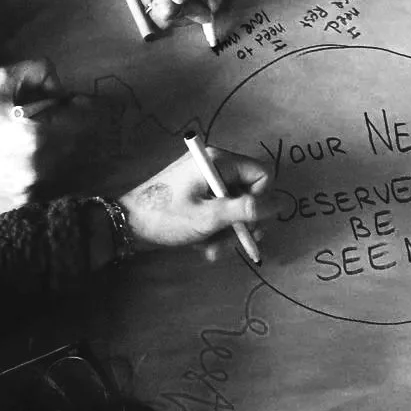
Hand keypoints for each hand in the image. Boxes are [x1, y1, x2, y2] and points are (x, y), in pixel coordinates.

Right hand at [0, 60, 80, 209]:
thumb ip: (39, 71)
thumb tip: (61, 87)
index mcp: (35, 137)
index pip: (81, 120)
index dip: (78, 106)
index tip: (72, 100)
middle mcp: (35, 168)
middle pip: (73, 143)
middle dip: (63, 126)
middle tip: (41, 115)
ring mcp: (26, 189)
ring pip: (58, 164)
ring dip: (51, 148)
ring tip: (22, 135)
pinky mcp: (15, 201)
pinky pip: (41, 180)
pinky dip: (36, 166)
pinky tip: (13, 155)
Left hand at [119, 145, 268, 256]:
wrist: (125, 225)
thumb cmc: (167, 218)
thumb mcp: (210, 218)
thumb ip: (249, 210)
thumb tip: (284, 203)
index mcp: (218, 161)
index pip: (262, 176)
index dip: (260, 202)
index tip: (246, 223)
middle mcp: (214, 165)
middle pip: (248, 194)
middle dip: (241, 224)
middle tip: (231, 244)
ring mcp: (203, 179)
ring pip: (233, 208)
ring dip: (226, 233)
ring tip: (209, 249)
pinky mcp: (195, 193)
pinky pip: (217, 211)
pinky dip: (213, 229)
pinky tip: (200, 244)